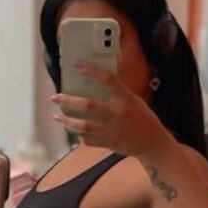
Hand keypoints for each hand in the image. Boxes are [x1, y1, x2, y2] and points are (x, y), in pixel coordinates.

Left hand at [51, 59, 169, 157]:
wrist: (152, 143)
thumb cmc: (144, 118)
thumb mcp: (134, 100)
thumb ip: (118, 94)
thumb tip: (98, 84)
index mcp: (125, 99)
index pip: (107, 79)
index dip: (91, 69)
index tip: (76, 64)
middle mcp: (116, 113)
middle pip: (87, 105)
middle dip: (68, 101)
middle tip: (56, 96)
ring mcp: (110, 129)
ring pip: (82, 125)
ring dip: (67, 120)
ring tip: (57, 115)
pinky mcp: (107, 143)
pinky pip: (87, 139)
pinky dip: (78, 134)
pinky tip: (73, 129)